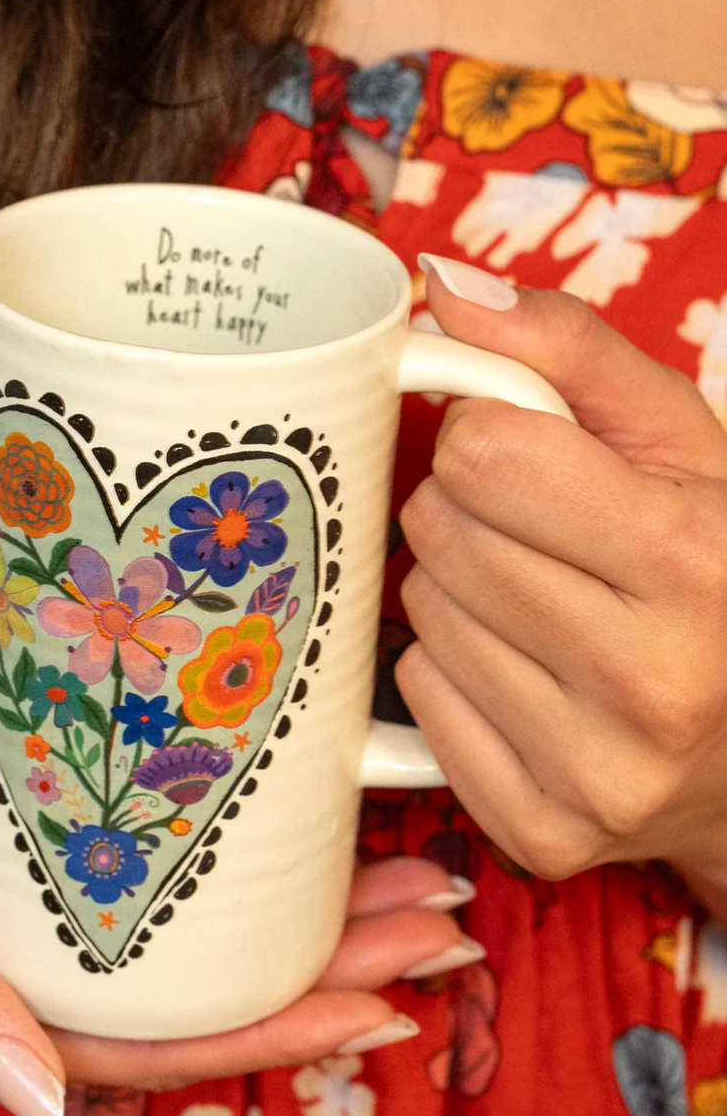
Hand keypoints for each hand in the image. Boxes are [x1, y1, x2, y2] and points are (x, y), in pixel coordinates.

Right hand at [0, 566, 472, 1115]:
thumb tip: (44, 1106)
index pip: (162, 1050)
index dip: (283, 1032)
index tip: (390, 998)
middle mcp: (19, 985)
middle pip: (199, 1002)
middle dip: (327, 972)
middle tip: (437, 923)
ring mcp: (29, 926)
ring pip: (190, 949)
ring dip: (299, 923)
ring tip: (404, 888)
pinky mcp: (31, 863)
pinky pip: (154, 892)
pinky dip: (235, 877)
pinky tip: (289, 844)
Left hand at [398, 257, 726, 895]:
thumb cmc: (717, 573)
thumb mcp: (684, 446)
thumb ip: (570, 352)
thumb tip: (442, 285)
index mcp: (694, 564)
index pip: (484, 455)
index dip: (492, 439)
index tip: (533, 458)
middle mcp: (650, 681)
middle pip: (441, 532)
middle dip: (474, 512)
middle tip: (544, 536)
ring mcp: (592, 771)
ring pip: (422, 613)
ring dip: (462, 589)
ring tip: (545, 605)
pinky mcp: (538, 830)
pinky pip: (418, 697)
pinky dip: (454, 671)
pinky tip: (526, 675)